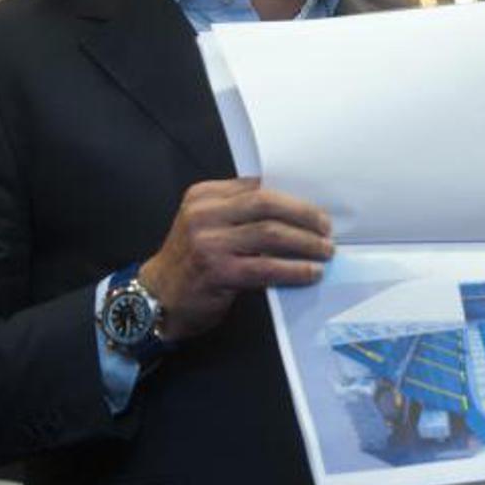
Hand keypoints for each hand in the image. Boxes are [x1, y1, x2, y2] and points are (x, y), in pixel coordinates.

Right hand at [140, 178, 333, 342]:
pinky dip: (294, 269)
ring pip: (271, 233)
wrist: (158, 299)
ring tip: (325, 251)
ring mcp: (209, 242)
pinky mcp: (218, 271)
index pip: (257, 186)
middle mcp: (204, 214)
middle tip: (326, 227)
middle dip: (304, 214)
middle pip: (267, 203)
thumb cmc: (192, 262)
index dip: (292, 196)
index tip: (316, 208)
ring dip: (306, 243)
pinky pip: (267, 266)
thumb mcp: (207, 226)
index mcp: (203, 196)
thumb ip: (238, 212)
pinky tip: (310, 273)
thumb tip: (294, 209)